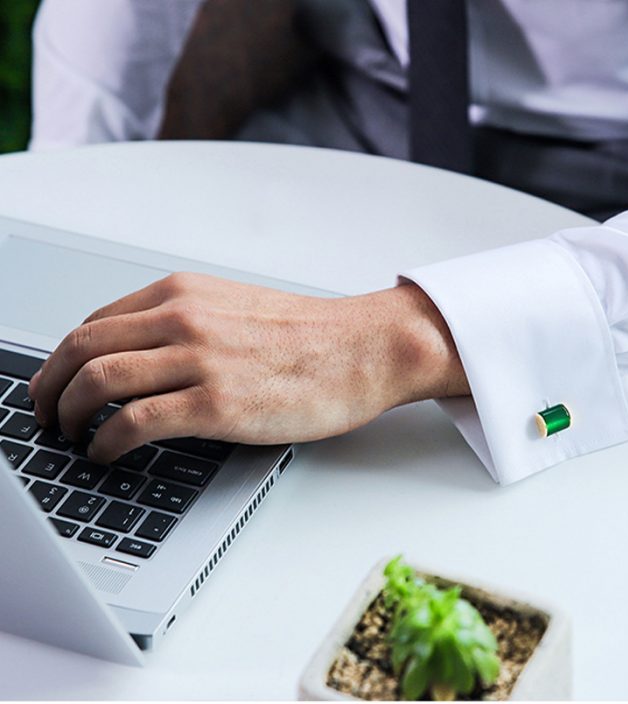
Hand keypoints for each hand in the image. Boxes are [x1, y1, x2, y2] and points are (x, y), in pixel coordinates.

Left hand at [28, 272, 468, 463]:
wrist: (361, 348)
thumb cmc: (309, 334)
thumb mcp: (235, 309)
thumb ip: (186, 324)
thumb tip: (144, 356)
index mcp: (183, 294)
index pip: (95, 323)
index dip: (63, 359)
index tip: (58, 382)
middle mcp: (182, 319)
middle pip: (81, 349)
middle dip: (49, 387)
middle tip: (46, 413)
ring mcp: (198, 360)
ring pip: (97, 382)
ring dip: (68, 414)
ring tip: (68, 435)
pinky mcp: (216, 404)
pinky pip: (133, 423)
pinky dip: (105, 442)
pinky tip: (106, 453)